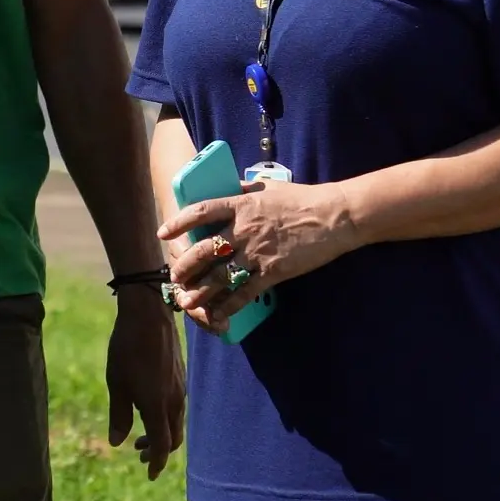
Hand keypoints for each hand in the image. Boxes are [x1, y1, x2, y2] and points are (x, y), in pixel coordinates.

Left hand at [106, 285, 183, 477]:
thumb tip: (117, 443)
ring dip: (160, 434)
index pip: (161, 445)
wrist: (148, 317)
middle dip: (156, 451)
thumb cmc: (126, 350)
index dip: (154, 462)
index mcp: (158, 407)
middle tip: (138, 454)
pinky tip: (148, 410)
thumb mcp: (116, 384)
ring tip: (140, 435)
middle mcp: (174, 402)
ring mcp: (180, 389)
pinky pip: (176, 408)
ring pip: (176, 423)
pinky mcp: (180, 378)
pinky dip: (164, 419)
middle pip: (172, 438)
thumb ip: (120, 415)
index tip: (148, 474)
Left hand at [161, 179, 359, 332]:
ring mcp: (257, 252)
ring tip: (186, 301)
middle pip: (203, 250)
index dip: (178, 223)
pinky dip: (230, 305)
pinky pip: (246, 291)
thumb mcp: (268, 187)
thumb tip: (228, 187)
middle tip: (175, 276)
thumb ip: (244, 190)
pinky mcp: (273, 271)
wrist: (336, 216)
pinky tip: (219, 313)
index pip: (199, 212)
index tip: (164, 233)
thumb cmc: (303, 199)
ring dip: (200, 291)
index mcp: (239, 205)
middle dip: (185, 266)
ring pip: (220, 276)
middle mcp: (242, 230)